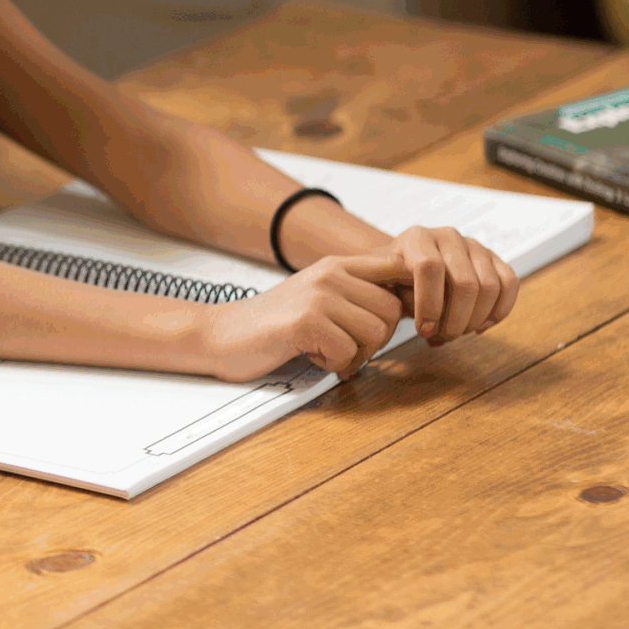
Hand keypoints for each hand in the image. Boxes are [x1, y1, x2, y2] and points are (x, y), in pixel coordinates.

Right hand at [196, 254, 410, 382]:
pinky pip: (348, 351)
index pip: (396, 268)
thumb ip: (355, 294)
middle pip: (391, 311)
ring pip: (375, 332)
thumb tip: (406, 305)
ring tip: (327, 352)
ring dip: (355, 354)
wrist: (220, 334)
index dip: (407, 296)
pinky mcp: (305, 321)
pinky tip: (311, 356)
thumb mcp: (318, 297)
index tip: (390, 321)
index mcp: (336, 264)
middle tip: (347, 350)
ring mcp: (318, 296)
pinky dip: (334, 364)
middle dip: (376, 341)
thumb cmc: (271, 324)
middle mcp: (330, 274)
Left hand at [382, 225, 518, 344]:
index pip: (429, 268)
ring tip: (455, 333)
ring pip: (490, 287)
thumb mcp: (383, 286)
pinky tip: (478, 327)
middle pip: (465, 283)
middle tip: (441, 337)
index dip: (429, 304)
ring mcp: (474, 245)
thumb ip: (397, 300)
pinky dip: (498, 312)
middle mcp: (447, 236)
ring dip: (474, 320)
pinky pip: (510, 284)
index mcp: (416, 238)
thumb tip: (427, 323)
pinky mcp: (494, 258)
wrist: (406, 266)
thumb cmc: (392, 281)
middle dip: (455, 321)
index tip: (423, 331)